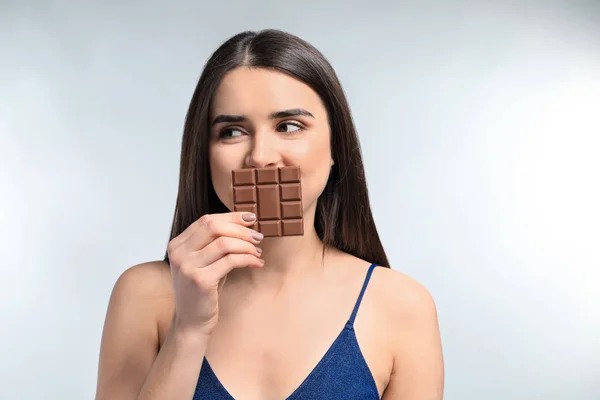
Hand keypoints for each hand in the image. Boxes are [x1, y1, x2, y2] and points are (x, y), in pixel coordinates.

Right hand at [166, 212, 263, 335]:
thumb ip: (217, 242)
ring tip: (257, 252)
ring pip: (224, 243)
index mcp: (177, 245)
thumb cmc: (203, 291)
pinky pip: (231, 261)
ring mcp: (188, 267)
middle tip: (258, 236)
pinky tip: (257, 263)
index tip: (250, 218)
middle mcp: (179, 253)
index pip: (206, 220)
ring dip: (247, 245)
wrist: (192, 323)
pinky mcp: (201, 280)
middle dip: (240, 229)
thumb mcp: (205, 262)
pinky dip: (248, 259)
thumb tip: (245, 222)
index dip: (231, 217)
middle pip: (214, 227)